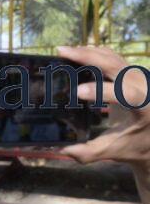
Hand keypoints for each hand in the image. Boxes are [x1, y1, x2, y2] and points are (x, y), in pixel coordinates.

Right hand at [57, 46, 149, 203]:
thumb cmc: (136, 145)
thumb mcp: (114, 151)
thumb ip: (89, 152)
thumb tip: (63, 150)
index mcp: (146, 107)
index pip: (126, 93)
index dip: (101, 90)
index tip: (77, 92)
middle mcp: (145, 87)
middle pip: (115, 65)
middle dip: (88, 57)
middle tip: (62, 53)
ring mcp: (139, 76)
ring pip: (113, 57)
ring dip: (88, 52)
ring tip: (65, 51)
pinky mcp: (131, 72)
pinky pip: (113, 57)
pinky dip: (94, 53)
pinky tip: (77, 53)